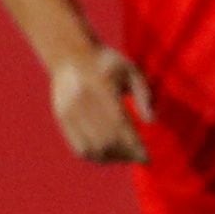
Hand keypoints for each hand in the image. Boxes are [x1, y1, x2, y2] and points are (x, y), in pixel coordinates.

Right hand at [48, 49, 151, 164]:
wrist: (70, 55)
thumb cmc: (107, 63)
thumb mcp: (131, 71)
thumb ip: (144, 94)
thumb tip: (152, 121)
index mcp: (102, 87)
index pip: (120, 124)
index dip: (134, 145)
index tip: (147, 157)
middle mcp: (83, 101)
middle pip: (106, 139)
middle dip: (126, 154)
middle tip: (140, 157)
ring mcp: (69, 111)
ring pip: (92, 148)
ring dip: (112, 158)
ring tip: (127, 157)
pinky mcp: (62, 119)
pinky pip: (79, 147)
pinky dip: (96, 156)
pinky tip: (110, 155)